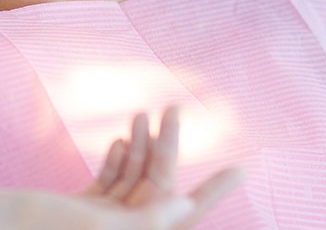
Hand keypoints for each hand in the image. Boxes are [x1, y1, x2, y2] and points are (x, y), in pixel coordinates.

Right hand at [83, 106, 245, 227]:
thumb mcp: (102, 228)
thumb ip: (149, 219)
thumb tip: (186, 206)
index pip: (187, 212)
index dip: (214, 191)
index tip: (240, 170)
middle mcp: (125, 226)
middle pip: (157, 184)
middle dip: (165, 146)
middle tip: (174, 108)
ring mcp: (105, 217)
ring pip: (132, 176)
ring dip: (138, 145)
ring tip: (141, 114)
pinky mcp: (85, 207)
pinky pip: (109, 181)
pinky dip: (116, 160)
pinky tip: (120, 140)